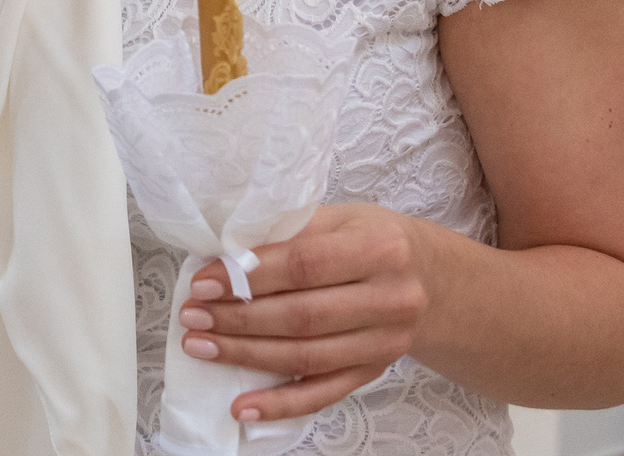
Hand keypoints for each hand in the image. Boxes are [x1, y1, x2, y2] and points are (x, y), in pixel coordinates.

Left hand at [179, 203, 433, 423]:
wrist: (431, 280)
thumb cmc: (371, 239)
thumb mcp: (340, 217)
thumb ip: (289, 230)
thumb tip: (224, 252)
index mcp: (380, 248)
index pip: (303, 265)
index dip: (248, 277)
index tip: (203, 283)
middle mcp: (391, 299)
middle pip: (303, 316)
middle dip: (239, 319)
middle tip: (192, 316)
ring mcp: (386, 343)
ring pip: (307, 356)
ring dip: (247, 356)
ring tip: (200, 347)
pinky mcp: (375, 373)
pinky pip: (324, 394)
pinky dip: (281, 404)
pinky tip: (242, 407)